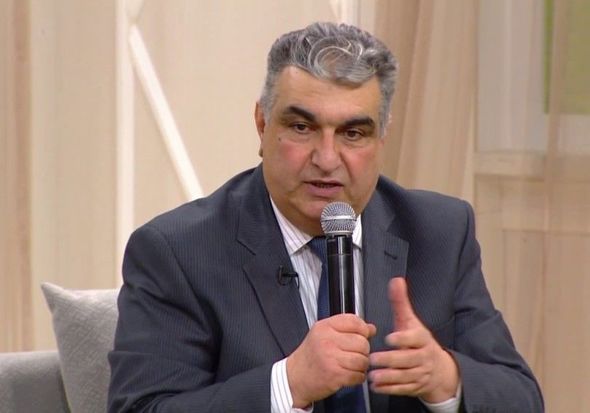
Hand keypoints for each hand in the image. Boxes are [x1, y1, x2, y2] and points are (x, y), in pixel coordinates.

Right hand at [287, 313, 375, 407]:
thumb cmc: (310, 356)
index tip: (361, 335)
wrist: (295, 377)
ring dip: (361, 365)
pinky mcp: (335, 376)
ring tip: (352, 366)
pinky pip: (359, 375)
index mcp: (324, 327)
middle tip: (354, 354)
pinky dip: (357, 377)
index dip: (363, 329)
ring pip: (362, 360)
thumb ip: (347, 328)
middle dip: (363, 350)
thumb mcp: (323, 334)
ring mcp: (331, 358)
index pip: (354, 321)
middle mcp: (327, 341)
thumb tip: (371, 328)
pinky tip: (349, 375)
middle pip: (362, 342)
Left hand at [369, 277, 458, 402]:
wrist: (439, 369)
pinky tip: (376, 387)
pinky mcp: (414, 386)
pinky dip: (389, 389)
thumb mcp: (411, 321)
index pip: (415, 338)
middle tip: (373, 359)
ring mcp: (419, 373)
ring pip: (404, 376)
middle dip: (390, 360)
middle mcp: (422, 357)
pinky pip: (402, 389)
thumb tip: (396, 281)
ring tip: (372, 376)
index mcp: (421, 339)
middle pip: (408, 359)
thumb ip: (401, 302)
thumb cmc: (419, 341)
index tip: (389, 338)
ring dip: (388, 377)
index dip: (403, 339)